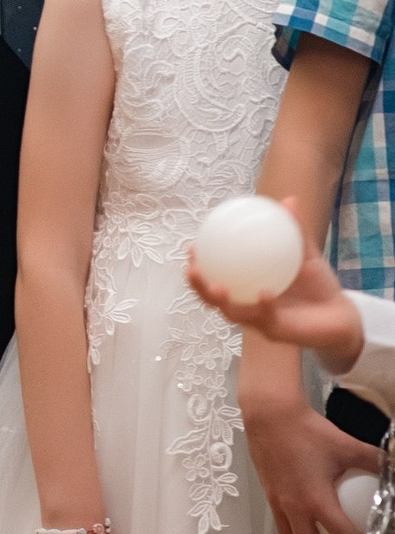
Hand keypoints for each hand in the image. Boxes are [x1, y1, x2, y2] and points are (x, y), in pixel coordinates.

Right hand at [186, 240, 364, 375]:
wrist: (343, 315)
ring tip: (217, 286)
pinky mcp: (277, 333)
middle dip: (198, 286)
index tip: (190, 247)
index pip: (216, 275)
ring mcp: (260, 321)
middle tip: (192, 269)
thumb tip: (290, 200)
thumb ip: (295, 231)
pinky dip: (264, 306)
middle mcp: (248, 305)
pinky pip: (267, 319)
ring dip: (220, 301)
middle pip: (212, 299)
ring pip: (233, 314)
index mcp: (248, 286)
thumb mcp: (306, 255)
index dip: (199, 264)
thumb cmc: (319, 285)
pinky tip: (265, 293)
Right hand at [238, 384, 383, 533]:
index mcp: (316, 500)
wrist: (270, 415)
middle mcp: (294, 507)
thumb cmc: (306, 430)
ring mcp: (278, 501)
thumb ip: (374, 460)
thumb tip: (392, 467)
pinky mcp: (269, 492)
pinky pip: (281, 521)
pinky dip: (295, 528)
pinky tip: (305, 515)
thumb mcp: (347, 446)